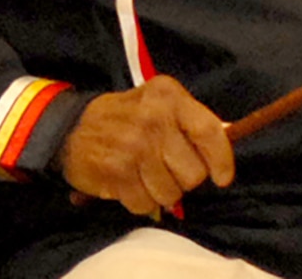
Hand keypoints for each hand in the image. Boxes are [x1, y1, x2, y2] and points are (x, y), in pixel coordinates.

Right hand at [56, 75, 234, 213]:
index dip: (222, 159)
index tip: (222, 178)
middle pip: (193, 173)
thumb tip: (229, 136)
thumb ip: (192, 120)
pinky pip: (146, 204)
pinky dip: (142, 201)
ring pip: (171, 193)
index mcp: (169, 97)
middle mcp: (153, 119)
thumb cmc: (127, 116)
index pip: (209, 131)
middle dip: (185, 179)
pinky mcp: (115, 172)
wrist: (71, 127)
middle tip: (168, 169)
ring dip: (162, 193)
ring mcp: (133, 147)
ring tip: (147, 175)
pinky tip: (131, 184)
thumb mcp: (161, 103)